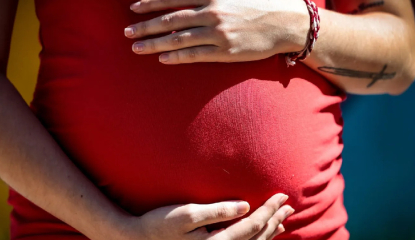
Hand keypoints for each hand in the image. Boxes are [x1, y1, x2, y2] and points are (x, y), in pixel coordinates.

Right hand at [109, 193, 293, 239]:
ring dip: (267, 236)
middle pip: (256, 239)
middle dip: (274, 222)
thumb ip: (218, 210)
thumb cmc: (158, 225)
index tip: (282, 196)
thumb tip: (245, 206)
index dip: (269, 209)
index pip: (252, 225)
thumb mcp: (186, 213)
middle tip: (289, 207)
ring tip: (281, 224)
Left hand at [124, 0, 309, 63]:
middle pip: (170, 20)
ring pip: (178, 39)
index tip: (133, 7)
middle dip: (145, 26)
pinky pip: (195, 55)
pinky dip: (176, 57)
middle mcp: (212, 12)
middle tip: (127, 32)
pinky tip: (162, 59)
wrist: (288, 23)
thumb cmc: (262, 3)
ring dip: (154, 44)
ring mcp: (218, 34)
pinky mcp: (225, 52)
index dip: (151, 2)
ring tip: (136, 48)